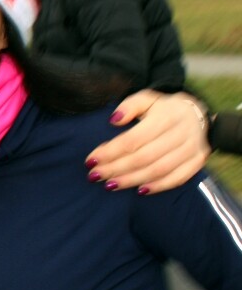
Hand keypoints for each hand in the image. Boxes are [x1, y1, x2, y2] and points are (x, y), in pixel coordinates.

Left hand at [85, 90, 209, 193]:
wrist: (198, 113)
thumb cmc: (164, 108)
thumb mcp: (147, 99)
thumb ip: (129, 106)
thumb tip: (113, 120)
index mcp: (165, 117)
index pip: (133, 139)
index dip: (110, 152)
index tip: (91, 160)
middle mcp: (180, 133)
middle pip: (143, 157)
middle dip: (115, 169)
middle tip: (95, 176)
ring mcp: (191, 148)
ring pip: (158, 170)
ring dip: (132, 180)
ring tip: (110, 185)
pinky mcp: (198, 160)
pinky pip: (178, 178)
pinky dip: (158, 186)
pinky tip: (140, 190)